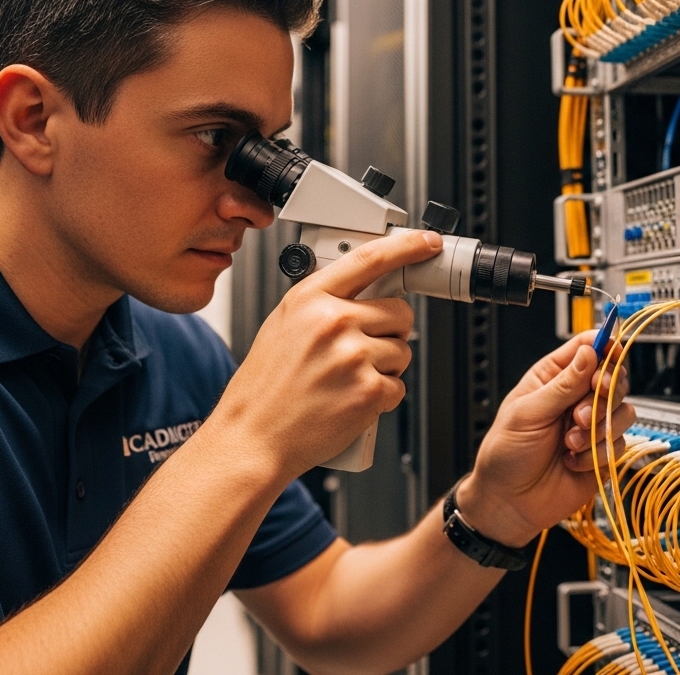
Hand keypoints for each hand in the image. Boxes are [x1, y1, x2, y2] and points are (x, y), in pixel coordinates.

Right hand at [216, 230, 442, 477]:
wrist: (253, 436)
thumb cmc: (265, 388)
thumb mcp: (283, 326)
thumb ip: (324, 303)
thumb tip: (368, 291)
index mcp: (310, 299)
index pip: (369, 259)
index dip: (406, 247)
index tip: (427, 243)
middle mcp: (333, 322)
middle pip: (399, 311)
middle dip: (390, 331)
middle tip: (361, 351)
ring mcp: (352, 356)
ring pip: (403, 350)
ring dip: (385, 367)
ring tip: (346, 380)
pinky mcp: (368, 391)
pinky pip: (398, 386)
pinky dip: (381, 397)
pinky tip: (350, 400)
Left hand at [457, 330, 636, 546]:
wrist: (510, 502)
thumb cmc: (506, 454)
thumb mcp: (528, 413)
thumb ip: (563, 384)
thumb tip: (589, 352)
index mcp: (553, 378)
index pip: (587, 349)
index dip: (604, 347)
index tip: (611, 354)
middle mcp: (576, 397)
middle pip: (613, 377)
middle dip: (603, 395)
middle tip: (581, 414)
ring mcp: (591, 425)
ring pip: (623, 410)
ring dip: (598, 428)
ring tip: (569, 442)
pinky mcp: (602, 451)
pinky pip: (620, 443)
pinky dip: (596, 454)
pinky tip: (572, 461)